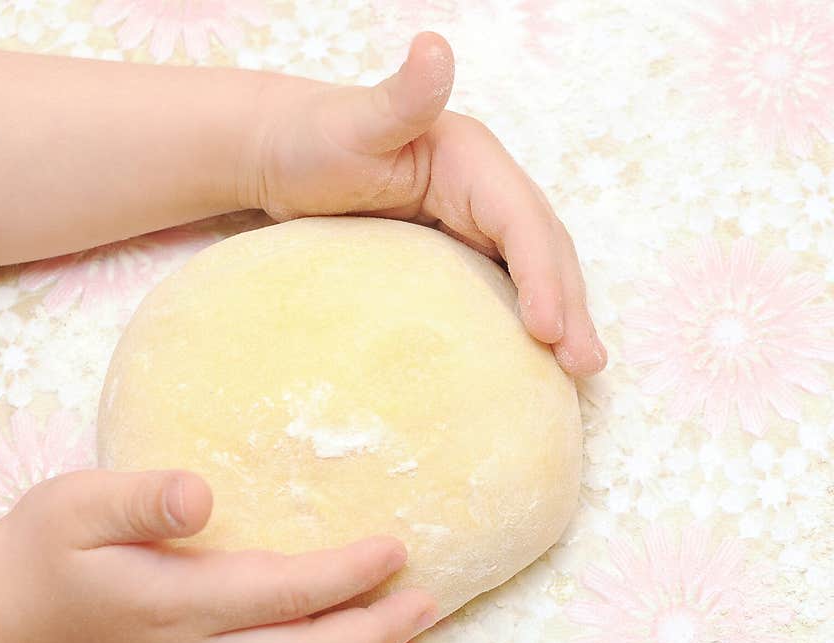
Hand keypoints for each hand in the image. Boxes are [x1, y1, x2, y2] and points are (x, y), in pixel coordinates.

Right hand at [0, 469, 434, 642]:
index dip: (346, 574)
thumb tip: (203, 496)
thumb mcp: (78, 504)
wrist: (12, 620)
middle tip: (429, 602)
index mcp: (178, 600)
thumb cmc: (48, 551)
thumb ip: (142, 499)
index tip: (395, 547)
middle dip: (376, 633)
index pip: (283, 593)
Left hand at [247, 31, 605, 376]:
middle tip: (585, 364)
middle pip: (542, 248)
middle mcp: (484, 189)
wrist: (284, 158)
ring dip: (560, 316)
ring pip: (532, 269)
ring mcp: (472, 220)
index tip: (547, 329)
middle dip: (569, 304)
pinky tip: (533, 352)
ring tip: (580, 367)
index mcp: (471, 161)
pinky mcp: (455, 247)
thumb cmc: (312, 141)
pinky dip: (525, 315)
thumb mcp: (354, 124)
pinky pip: (501, 282)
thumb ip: (400, 98)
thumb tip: (435, 48)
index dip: (541, 274)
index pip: (521, 220)